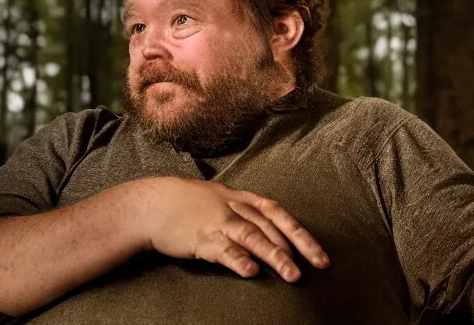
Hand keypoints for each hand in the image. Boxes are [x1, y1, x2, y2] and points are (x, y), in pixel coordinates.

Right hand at [135, 177, 329, 281]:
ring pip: (254, 237)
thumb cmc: (191, 205)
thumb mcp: (223, 201)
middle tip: (319, 264)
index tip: (321, 255)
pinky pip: (223, 250)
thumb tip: (273, 237)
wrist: (153, 203)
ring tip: (292, 274)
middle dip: (299, 247)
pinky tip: (250, 271)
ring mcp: (220, 222)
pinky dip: (238, 260)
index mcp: (245, 200)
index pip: (280, 215)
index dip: (302, 234)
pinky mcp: (202, 238)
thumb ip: (248, 215)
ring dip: (274, 256)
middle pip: (274, 227)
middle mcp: (237, 208)